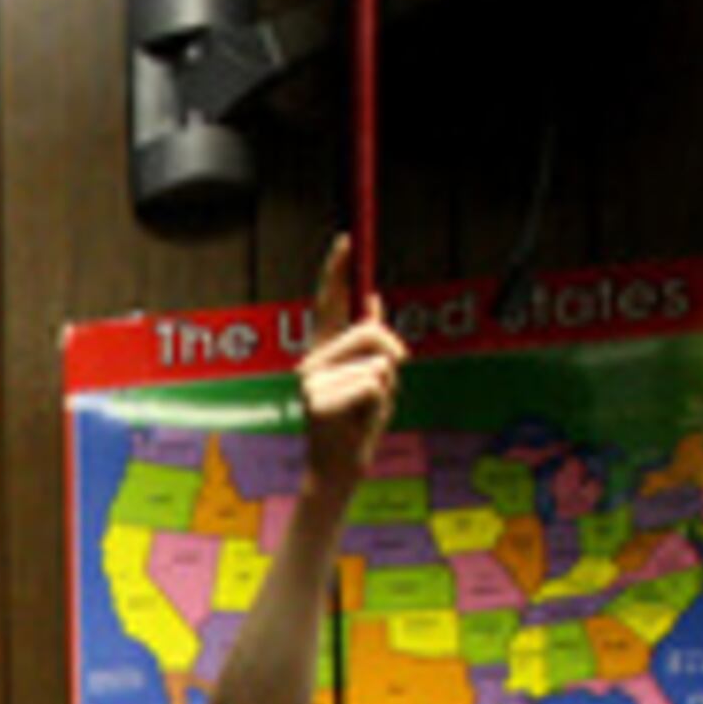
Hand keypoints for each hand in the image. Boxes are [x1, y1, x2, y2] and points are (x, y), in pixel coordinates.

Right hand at [298, 238, 405, 490]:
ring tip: (364, 410)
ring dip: (384, 388)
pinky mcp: (317, 403)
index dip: (337, 270)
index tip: (347, 238)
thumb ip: (370, 341)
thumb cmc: (357, 420)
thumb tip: (373, 298)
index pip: (330, 302)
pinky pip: (372, 386)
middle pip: (369, 331)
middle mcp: (311, 360)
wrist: (341, 465)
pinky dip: (377, 405)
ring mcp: (310, 382)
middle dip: (392, 351)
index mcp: (324, 349)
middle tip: (388, 378)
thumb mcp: (373, 374)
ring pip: (377, 363)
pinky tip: (358, 421)